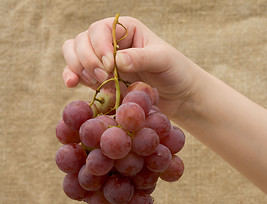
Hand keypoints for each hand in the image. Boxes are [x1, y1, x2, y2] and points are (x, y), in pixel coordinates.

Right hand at [62, 16, 199, 116]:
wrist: (178, 94)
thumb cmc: (174, 71)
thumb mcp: (162, 60)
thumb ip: (140, 58)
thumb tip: (117, 61)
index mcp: (125, 29)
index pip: (99, 29)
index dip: (100, 47)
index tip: (111, 67)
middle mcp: (110, 41)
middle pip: (82, 41)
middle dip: (89, 60)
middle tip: (105, 77)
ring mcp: (102, 59)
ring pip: (74, 53)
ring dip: (78, 67)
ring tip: (96, 81)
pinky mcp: (99, 78)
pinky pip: (76, 72)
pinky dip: (71, 76)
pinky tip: (72, 84)